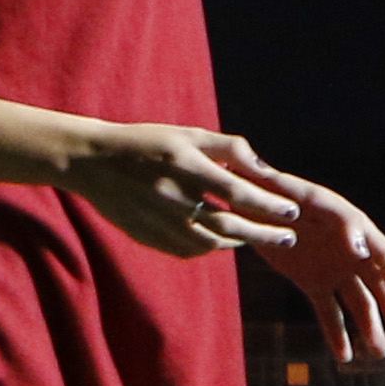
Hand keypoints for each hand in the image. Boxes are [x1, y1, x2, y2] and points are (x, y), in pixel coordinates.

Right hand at [58, 123, 302, 260]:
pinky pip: (187, 250)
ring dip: (238, 242)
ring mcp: (158, 220)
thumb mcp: (188, 135)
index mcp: (185, 167)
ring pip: (209, 243)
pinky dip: (210, 248)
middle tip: (289, 237)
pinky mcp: (147, 236)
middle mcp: (173, 197)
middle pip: (228, 224)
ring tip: (257, 237)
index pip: (236, 192)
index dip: (267, 204)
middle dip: (263, 233)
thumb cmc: (148, 143)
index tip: (292, 211)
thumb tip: (266, 169)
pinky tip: (223, 241)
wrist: (92, 162)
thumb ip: (229, 149)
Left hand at [246, 165, 384, 363]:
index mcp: (356, 227)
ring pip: (358, 304)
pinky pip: (329, 312)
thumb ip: (335, 221)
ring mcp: (334, 271)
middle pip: (378, 285)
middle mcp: (351, 253)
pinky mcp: (313, 283)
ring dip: (369, 328)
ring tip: (377, 354)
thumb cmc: (280, 192)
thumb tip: (360, 249)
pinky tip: (344, 358)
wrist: (252, 201)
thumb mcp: (305, 198)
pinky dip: (336, 335)